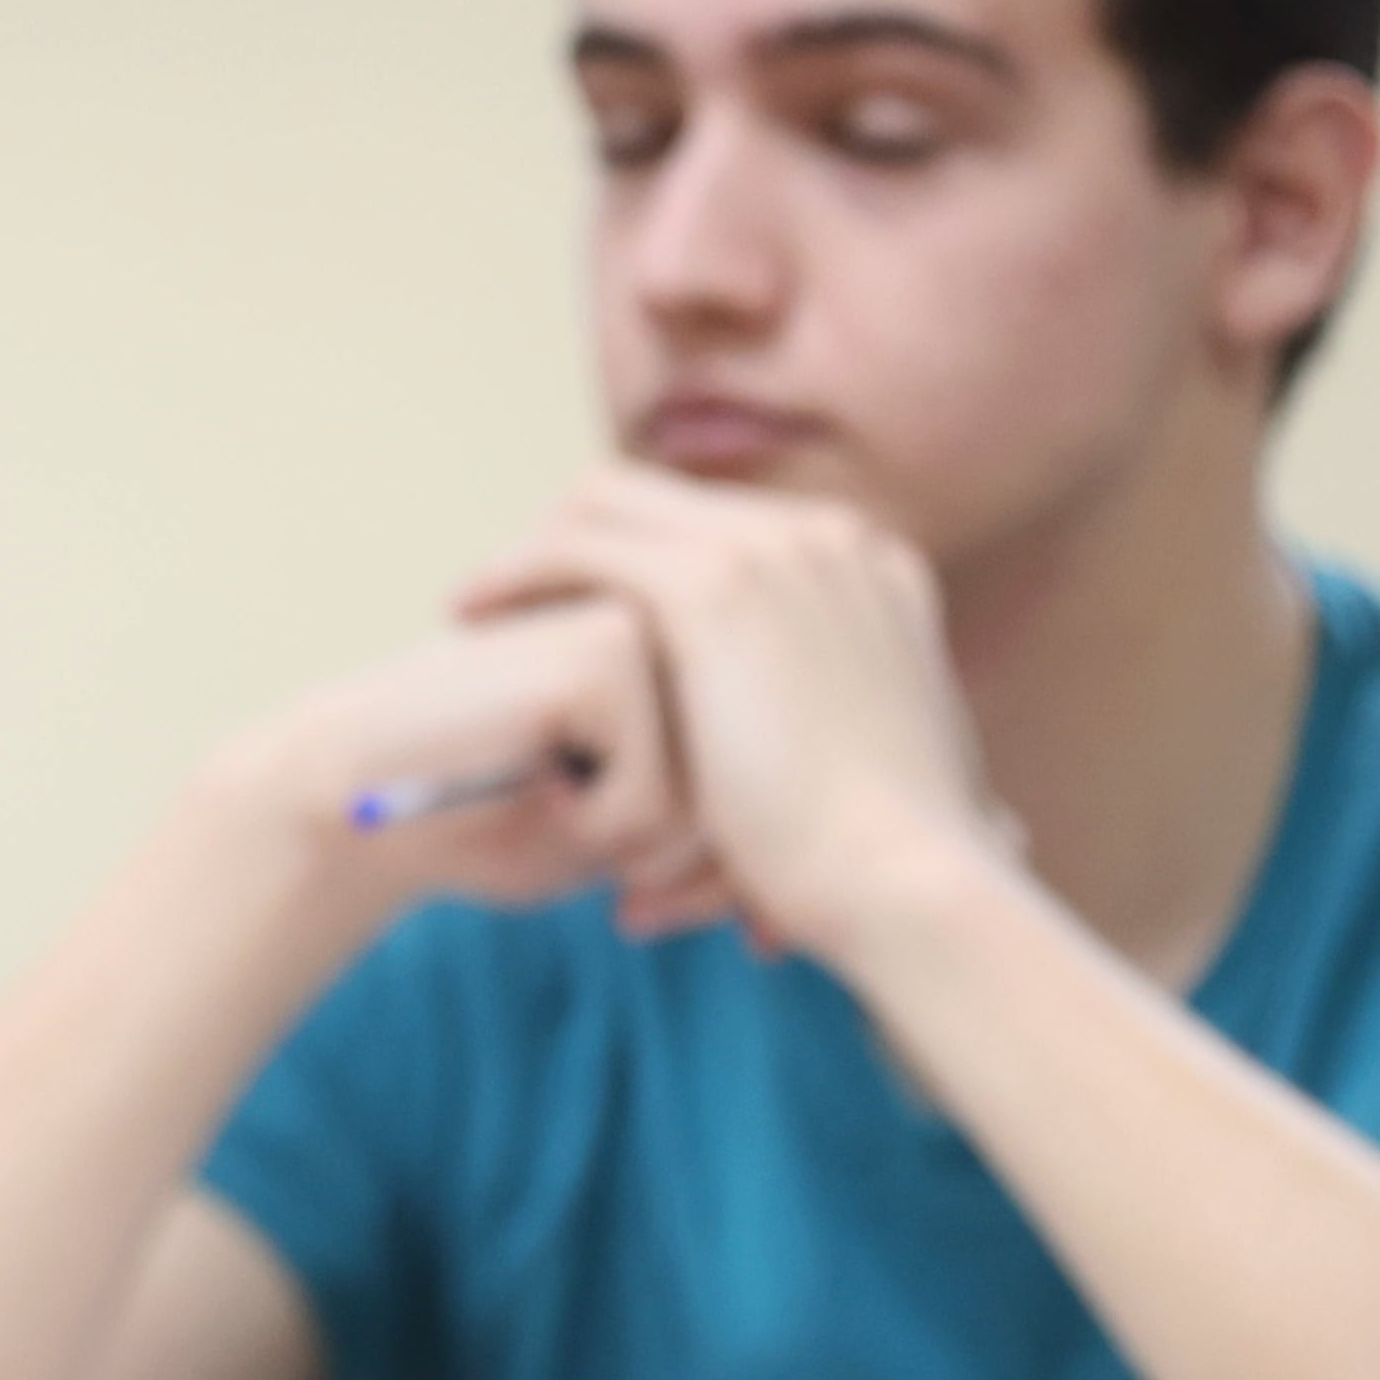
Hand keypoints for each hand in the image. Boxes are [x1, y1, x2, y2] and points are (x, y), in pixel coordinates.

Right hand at [209, 593, 738, 936]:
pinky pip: (654, 798)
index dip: (734, 863)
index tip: (686, 912)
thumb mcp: (630, 821)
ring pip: (715, 796)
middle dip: (707, 876)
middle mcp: (685, 615)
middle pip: (756, 783)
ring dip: (641, 849)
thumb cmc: (490, 822)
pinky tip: (532, 788)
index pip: (770, 772)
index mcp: (700, 642)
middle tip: (642, 915)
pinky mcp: (610, 648)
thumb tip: (803, 849)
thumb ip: (711, 803)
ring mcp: (651, 619)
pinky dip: (593, 826)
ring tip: (561, 821)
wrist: (358, 800)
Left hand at [455, 466, 1008, 965]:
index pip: (722, 527)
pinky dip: (518, 572)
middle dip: (577, 541)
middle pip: (661, 496)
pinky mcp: (717, 589)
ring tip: (476, 606)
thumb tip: (769, 762)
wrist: (907, 883)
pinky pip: (581, 547)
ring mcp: (775, 552)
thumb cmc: (881, 866)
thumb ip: (819, 735)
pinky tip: (471, 613)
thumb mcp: (865, 774)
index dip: (639, 561)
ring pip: (608, 505)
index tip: (581, 609)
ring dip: (535, 553)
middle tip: (508, 597)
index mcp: (868, 571)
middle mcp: (827, 539)